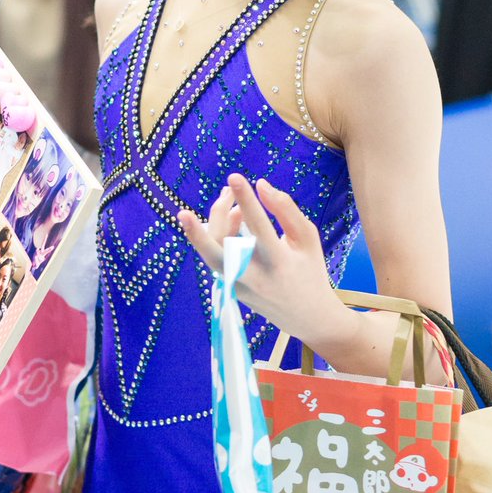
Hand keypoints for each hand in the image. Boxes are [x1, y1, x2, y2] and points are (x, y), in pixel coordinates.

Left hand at [178, 173, 346, 348]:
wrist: (305, 316)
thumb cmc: (309, 269)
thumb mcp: (306, 238)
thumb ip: (286, 209)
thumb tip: (261, 184)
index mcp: (278, 262)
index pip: (258, 226)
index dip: (246, 199)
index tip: (235, 177)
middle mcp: (254, 277)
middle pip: (218, 254)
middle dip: (197, 236)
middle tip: (182, 213)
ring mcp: (238, 286)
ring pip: (212, 254)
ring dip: (213, 224)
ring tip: (229, 198)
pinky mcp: (230, 290)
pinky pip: (215, 257)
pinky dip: (218, 235)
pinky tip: (233, 216)